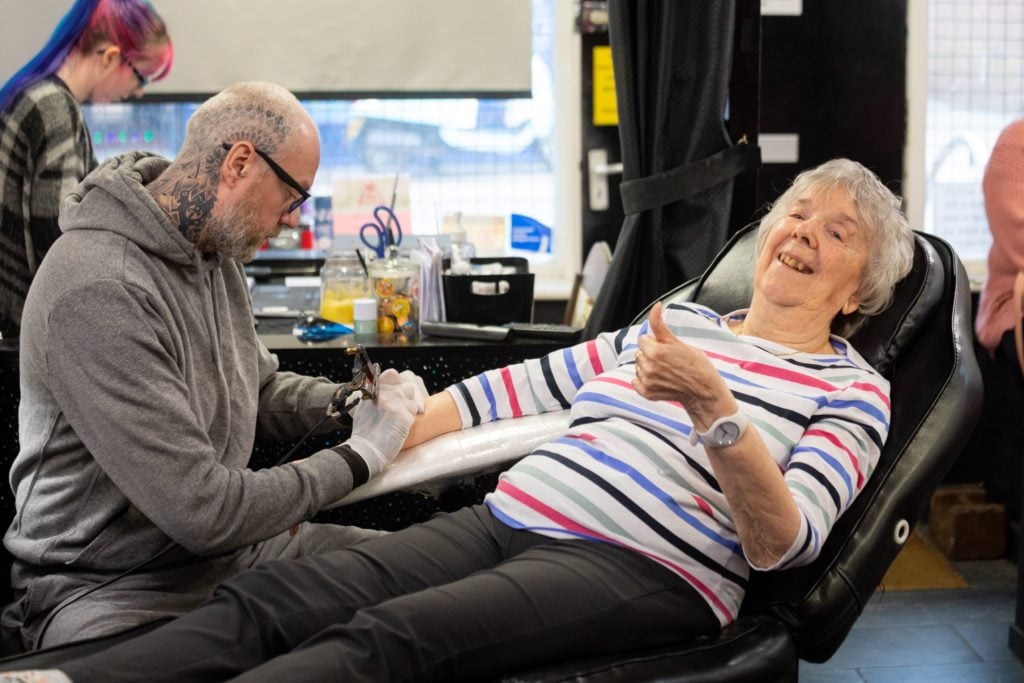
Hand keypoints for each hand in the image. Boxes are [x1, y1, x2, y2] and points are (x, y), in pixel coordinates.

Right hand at [346, 369, 422, 477]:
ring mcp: (395, 403)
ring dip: (412, 403)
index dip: (397, 381)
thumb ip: (375, 396)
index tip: (398, 390)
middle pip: (407, 383)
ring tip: (404, 415)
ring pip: (413, 395)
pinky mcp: (405, 416)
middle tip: (407, 405)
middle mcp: (385, 393)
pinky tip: (405, 424)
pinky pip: (416, 409)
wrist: (366, 450)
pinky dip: (412, 416)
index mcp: (373, 390)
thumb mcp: (364, 408)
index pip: (392, 374)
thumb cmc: (364, 433)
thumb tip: (384, 390)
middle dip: (409, 393)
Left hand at [632, 303, 735, 429]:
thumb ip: (660, 325)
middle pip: (640, 352)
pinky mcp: (647, 392)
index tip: (666, 347)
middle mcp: (648, 366)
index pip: (643, 339)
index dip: (655, 341)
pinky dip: (643, 381)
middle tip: (668, 359)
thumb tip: (655, 306)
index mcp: (655, 351)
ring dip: (647, 366)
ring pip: (639, 366)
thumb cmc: (696, 365)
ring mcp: (647, 381)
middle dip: (650, 353)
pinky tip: (658, 379)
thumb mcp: (678, 342)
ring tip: (665, 370)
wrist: (704, 390)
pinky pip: (636, 382)